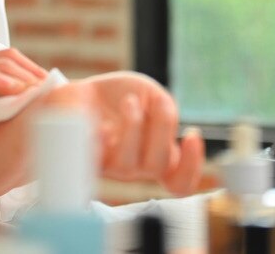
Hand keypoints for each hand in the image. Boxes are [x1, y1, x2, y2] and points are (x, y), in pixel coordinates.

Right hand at [0, 49, 46, 176]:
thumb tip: (18, 107)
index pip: (3, 62)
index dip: (29, 73)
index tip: (48, 89)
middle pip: (5, 57)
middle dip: (32, 71)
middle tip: (52, 88)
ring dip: (23, 76)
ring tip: (42, 91)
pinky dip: (2, 82)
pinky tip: (19, 92)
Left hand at [39, 71, 204, 194]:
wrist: (81, 93)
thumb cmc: (119, 97)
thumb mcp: (148, 92)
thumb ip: (163, 105)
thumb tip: (163, 110)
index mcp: (157, 154)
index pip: (179, 181)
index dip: (192, 166)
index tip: (192, 135)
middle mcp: (136, 166)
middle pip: (157, 167)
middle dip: (162, 130)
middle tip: (156, 103)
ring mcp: (110, 165)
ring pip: (128, 165)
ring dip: (134, 128)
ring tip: (129, 102)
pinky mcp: (86, 157)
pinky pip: (94, 158)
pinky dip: (101, 140)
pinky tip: (103, 123)